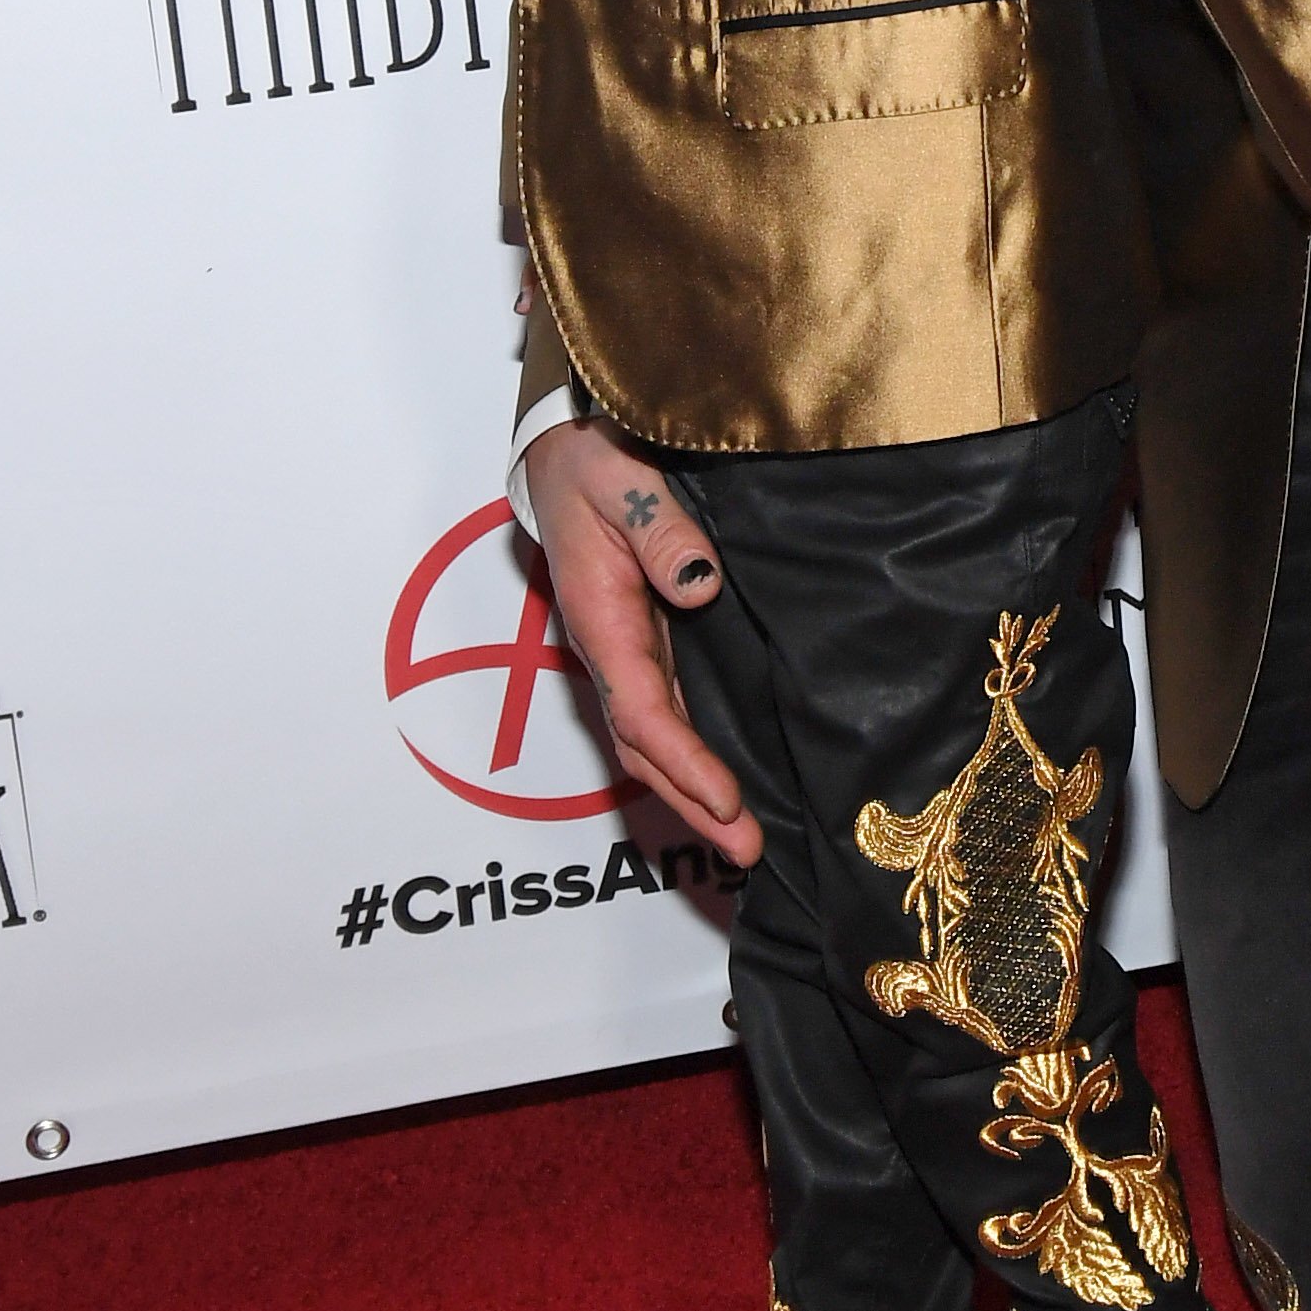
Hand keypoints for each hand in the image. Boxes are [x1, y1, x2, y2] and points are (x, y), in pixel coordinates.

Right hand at [518, 418, 761, 868]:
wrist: (564, 456)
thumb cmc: (594, 463)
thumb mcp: (623, 480)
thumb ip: (659, 531)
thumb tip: (699, 585)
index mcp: (599, 617)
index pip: (641, 708)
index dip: (684, 759)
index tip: (725, 800)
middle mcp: (608, 649)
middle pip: (646, 746)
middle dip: (692, 803)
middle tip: (746, 854)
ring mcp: (625, 653)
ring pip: (654, 742)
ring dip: (693, 794)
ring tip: (741, 843)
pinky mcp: (645, 646)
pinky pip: (663, 717)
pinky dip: (689, 761)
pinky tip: (722, 788)